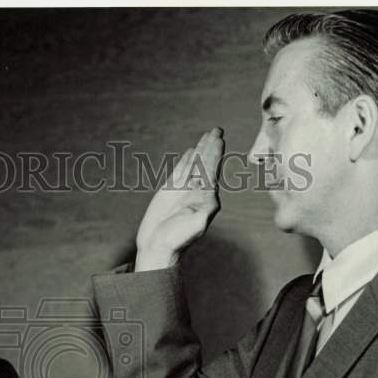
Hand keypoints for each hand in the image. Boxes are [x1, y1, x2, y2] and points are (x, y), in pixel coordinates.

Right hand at [134, 127, 224, 270]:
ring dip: (201, 149)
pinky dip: (186, 160)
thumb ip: (204, 211)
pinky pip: (181, 171)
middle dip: (211, 146)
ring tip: (207, 135)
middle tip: (216, 129)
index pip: (212, 170)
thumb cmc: (177, 240)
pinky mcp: (170, 191)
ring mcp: (183, 190)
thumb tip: (212, 196)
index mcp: (205, 197)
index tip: (218, 138)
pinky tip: (191, 152)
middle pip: (205, 163)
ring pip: (194, 164)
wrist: (158, 247)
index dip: (215, 153)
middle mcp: (197, 191)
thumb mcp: (194, 226)